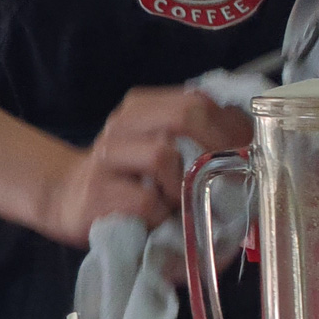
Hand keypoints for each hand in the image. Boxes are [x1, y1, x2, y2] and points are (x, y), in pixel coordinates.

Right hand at [41, 87, 250, 245]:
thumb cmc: (130, 176)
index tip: (243, 153)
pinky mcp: (97, 192)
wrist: (67, 198)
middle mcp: (123, 123)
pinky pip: (146, 199)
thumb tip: (251, 142)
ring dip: (182, 185)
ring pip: (162, 154)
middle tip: (219, 176)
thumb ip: (198, 134)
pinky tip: (157, 219)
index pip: (198, 100)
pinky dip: (161, 213)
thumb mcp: (162, 145)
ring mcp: (107, 155)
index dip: (228, 126)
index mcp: (143, 106)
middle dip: (214, 147)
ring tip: (177, 202)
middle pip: (184, 115)